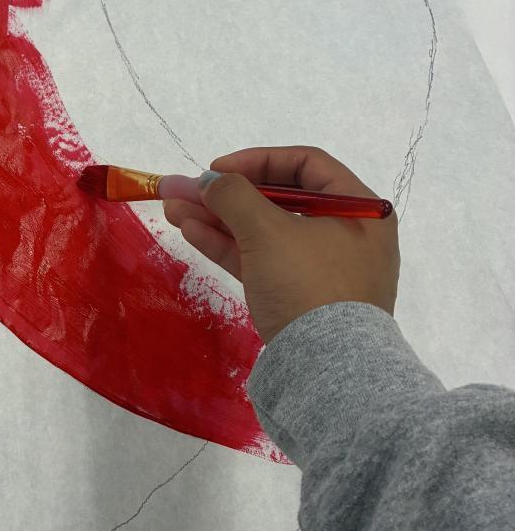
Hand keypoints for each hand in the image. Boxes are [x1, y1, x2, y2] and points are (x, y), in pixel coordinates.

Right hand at [163, 146, 399, 343]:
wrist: (327, 370)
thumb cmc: (308, 285)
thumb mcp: (268, 232)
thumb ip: (234, 196)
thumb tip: (208, 180)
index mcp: (358, 208)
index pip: (306, 164)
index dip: (257, 160)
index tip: (216, 169)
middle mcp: (346, 234)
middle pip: (279, 199)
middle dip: (226, 194)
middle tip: (183, 189)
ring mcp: (322, 268)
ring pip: (264, 231)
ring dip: (218, 218)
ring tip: (172, 208)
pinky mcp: (301, 297)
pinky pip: (263, 260)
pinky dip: (229, 245)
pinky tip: (192, 231)